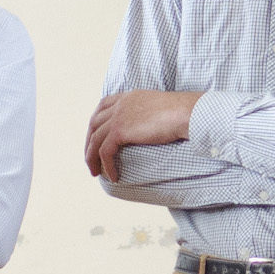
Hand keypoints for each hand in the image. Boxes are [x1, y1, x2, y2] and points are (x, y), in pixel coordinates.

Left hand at [84, 91, 202, 178]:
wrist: (185, 112)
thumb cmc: (182, 112)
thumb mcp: (158, 108)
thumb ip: (147, 113)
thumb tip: (147, 127)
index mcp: (128, 97)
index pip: (102, 105)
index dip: (96, 121)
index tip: (95, 135)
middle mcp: (120, 104)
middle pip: (94, 123)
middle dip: (89, 142)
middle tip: (91, 158)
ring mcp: (118, 116)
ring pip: (95, 139)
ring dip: (91, 157)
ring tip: (95, 172)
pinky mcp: (120, 130)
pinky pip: (105, 151)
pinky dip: (107, 165)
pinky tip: (113, 176)